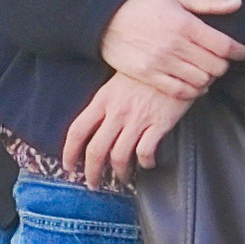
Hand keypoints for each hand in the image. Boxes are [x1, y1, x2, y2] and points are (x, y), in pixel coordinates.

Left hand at [64, 73, 192, 188]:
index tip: (69, 166)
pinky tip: (148, 163)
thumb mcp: (118, 81)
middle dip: (92, 173)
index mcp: (103, 99)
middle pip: (95, 150)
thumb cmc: (147, 72)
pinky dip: (145, 163)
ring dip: (119, 172)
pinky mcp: (160, 123)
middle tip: (93, 183)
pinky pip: (145, 152)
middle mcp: (117, 111)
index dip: (69, 153)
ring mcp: (138, 118)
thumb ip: (106, 103)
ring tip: (123, 177)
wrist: (176, 60)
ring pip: (119, 156)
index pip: (77, 130)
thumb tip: (95, 128)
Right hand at [99, 0, 244, 92]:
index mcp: (185, 24)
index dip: (237, 51)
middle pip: (215, 66)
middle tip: (220, 60)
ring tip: (206, 71)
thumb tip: (237, 4)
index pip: (223, 45)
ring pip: (201, 81)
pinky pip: (180, 91)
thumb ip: (208, 3)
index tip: (241, 52)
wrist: (105, 20)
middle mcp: (175, 45)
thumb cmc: (143, 6)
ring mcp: (161, 63)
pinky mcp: (149, 76)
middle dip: (223, 65)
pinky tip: (195, 84)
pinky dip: (193, 91)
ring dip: (208, 78)